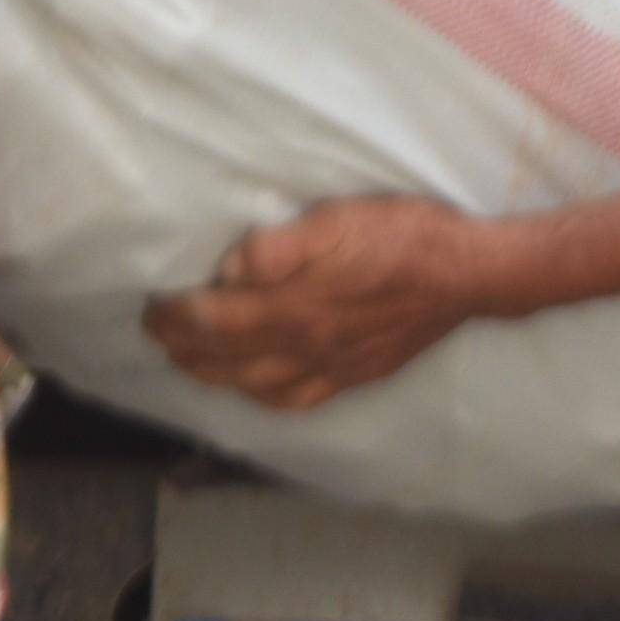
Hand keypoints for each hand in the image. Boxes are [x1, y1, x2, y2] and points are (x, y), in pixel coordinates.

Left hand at [142, 197, 526, 408]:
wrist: (466, 273)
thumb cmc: (401, 236)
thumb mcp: (336, 220)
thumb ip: (277, 249)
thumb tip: (229, 270)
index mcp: (296, 308)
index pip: (215, 322)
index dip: (177, 317)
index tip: (153, 305)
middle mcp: (307, 348)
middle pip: (227, 360)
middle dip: (183, 348)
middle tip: (156, 331)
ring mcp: (332, 368)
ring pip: (255, 386)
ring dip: (213, 376)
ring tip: (188, 362)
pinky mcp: (356, 374)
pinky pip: (296, 400)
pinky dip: (262, 397)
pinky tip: (254, 389)